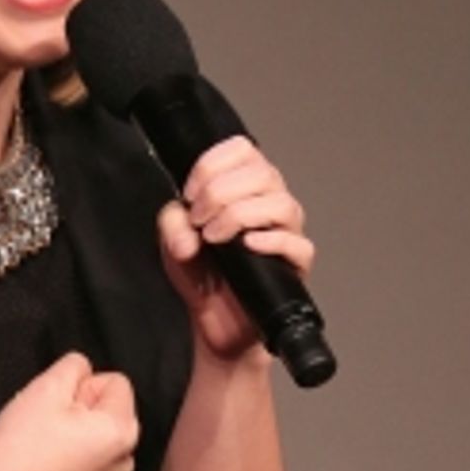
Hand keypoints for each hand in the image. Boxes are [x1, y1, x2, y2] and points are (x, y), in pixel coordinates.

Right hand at [0, 352, 139, 470]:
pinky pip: (89, 456)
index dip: (83, 384)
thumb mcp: (46, 387)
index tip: (59, 403)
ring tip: (46, 441)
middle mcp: (125, 458)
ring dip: (76, 428)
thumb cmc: (20, 446)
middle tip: (49, 421)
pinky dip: (72, 451)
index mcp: (122, 431)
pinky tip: (46, 458)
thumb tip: (83, 369)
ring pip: (98, 432)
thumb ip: (73, 366)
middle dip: (82, 406)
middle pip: (109, 408)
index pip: (115, 382)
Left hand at [157, 137, 314, 360]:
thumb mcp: (173, 241)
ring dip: (239, 215)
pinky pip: (297, 244)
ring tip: (214, 237)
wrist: (213, 321)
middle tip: (199, 221)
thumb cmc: (201, 276)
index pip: (242, 148)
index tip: (190, 194)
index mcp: (244, 187)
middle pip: (261, 171)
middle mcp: (270, 202)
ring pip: (281, 203)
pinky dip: (270, 241)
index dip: (212, 164)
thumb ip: (172, 221)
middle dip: (219, 193)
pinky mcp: (296, 264)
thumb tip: (189, 231)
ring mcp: (287, 232)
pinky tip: (245, 247)